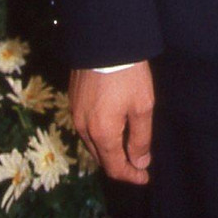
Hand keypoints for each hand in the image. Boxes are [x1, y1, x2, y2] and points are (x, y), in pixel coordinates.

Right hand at [68, 61, 154, 184]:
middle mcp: (84, 128)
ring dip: (108, 150)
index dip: (131, 176)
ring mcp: (75, 114)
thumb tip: (140, 163)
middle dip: (119, 165)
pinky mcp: (73, 100)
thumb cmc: (128, 74)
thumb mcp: (142, 106)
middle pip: (101, 158)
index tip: (145, 177)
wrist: (103, 41)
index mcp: (102, 133)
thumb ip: (140, 138)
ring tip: (126, 148)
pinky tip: (111, 127)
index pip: (115, 167)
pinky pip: (85, 128)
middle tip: (138, 164)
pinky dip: (98, 135)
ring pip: (91, 143)